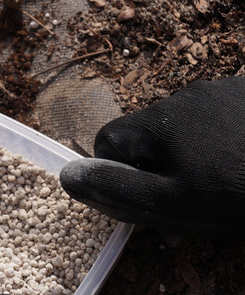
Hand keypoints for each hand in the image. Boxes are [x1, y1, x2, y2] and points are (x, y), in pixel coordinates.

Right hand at [60, 76, 244, 237]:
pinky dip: (223, 142)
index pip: (108, 142)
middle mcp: (187, 95)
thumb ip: (116, 190)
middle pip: (146, 134)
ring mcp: (225, 90)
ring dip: (191, 154)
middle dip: (157, 166)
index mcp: (159, 119)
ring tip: (227, 182)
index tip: (150, 198)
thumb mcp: (173, 205)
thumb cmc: (242, 194)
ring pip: (183, 128)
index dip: (119, 174)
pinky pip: (219, 119)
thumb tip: (67, 176)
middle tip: (191, 199)